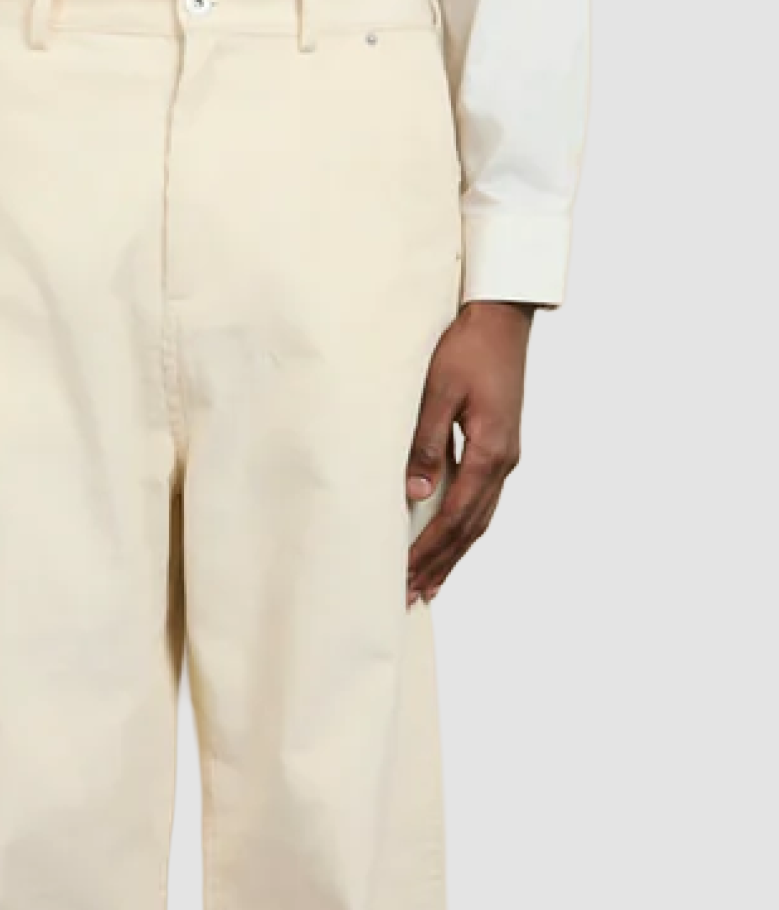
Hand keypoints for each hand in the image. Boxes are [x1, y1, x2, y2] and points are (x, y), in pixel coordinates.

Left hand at [405, 301, 533, 606]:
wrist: (503, 314)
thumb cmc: (468, 345)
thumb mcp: (438, 391)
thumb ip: (427, 444)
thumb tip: (416, 494)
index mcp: (490, 452)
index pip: (454, 517)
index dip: (428, 551)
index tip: (404, 576)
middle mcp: (504, 461)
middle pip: (470, 529)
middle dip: (440, 564)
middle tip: (412, 595)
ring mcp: (506, 455)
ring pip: (479, 519)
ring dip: (454, 553)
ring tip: (431, 583)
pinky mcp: (501, 446)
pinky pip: (482, 500)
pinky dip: (464, 527)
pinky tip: (451, 539)